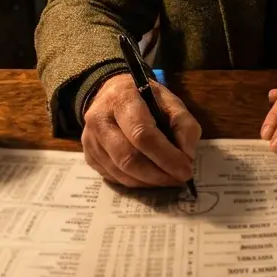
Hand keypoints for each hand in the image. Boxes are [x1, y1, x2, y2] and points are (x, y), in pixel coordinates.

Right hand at [82, 74, 200, 186]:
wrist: (111, 94)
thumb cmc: (145, 98)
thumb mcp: (170, 101)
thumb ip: (184, 124)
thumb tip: (187, 156)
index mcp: (122, 99)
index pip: (142, 134)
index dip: (166, 156)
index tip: (186, 170)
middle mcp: (99, 119)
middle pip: (128, 158)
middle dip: (158, 174)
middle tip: (178, 180)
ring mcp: (90, 140)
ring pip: (120, 172)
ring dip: (149, 181)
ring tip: (168, 178)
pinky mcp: (89, 156)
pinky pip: (114, 177)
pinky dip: (136, 182)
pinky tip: (150, 176)